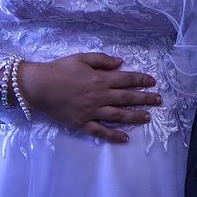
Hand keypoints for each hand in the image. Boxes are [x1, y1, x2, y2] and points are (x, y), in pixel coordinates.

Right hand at [17, 52, 160, 141]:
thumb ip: (102, 60)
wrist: (38, 87)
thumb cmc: (59, 70)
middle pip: (127, 98)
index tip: (152, 82)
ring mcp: (91, 111)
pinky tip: (125, 138)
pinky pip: (100, 131)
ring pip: (118, 115)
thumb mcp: (81, 58)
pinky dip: (113, 136)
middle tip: (158, 100)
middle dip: (144, 99)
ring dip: (134, 116)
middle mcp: (99, 96)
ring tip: (148, 117)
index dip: (141, 80)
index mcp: (100, 79)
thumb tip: (121, 63)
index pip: (126, 79)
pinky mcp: (82, 123)